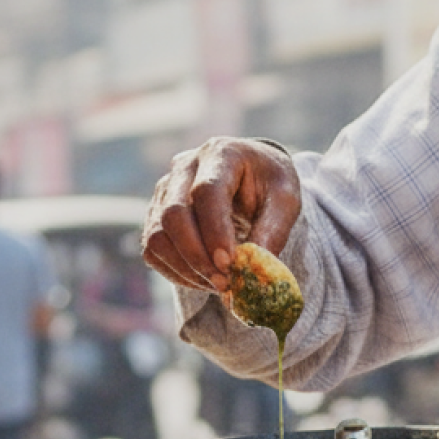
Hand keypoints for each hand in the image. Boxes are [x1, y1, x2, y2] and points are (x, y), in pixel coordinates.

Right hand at [141, 138, 301, 293]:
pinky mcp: (156, 215)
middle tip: (225, 283)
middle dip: (198, 256)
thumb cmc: (270, 185)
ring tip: (219, 284)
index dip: (216, 231)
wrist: (252, 177)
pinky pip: (153, 250)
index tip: (231, 264)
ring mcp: (165, 191)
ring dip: (186, 269)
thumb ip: (273, 231)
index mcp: (221, 153)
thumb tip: (253, 271)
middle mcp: (184, 167)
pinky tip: (203, 280)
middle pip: (173, 214)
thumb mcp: (285, 200)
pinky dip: (176, 272)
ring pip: (157, 236)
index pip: (207, 191)